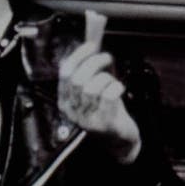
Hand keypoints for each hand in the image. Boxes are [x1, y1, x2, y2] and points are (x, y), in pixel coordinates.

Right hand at [60, 45, 141, 164]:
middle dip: (94, 63)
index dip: (78, 56)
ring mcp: (87, 119)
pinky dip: (116, 87)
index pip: (65, 73)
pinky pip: (109, 96)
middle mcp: (72, 111)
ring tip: (112, 80)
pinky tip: (119, 88)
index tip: (91, 45)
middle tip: (107, 58)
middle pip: (77, 79)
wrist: (118, 140)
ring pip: (92, 87)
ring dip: (106, 78)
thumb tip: (88, 47)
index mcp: (65, 102)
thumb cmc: (106, 111)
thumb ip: (86, 74)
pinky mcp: (104, 124)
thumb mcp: (91, 94)